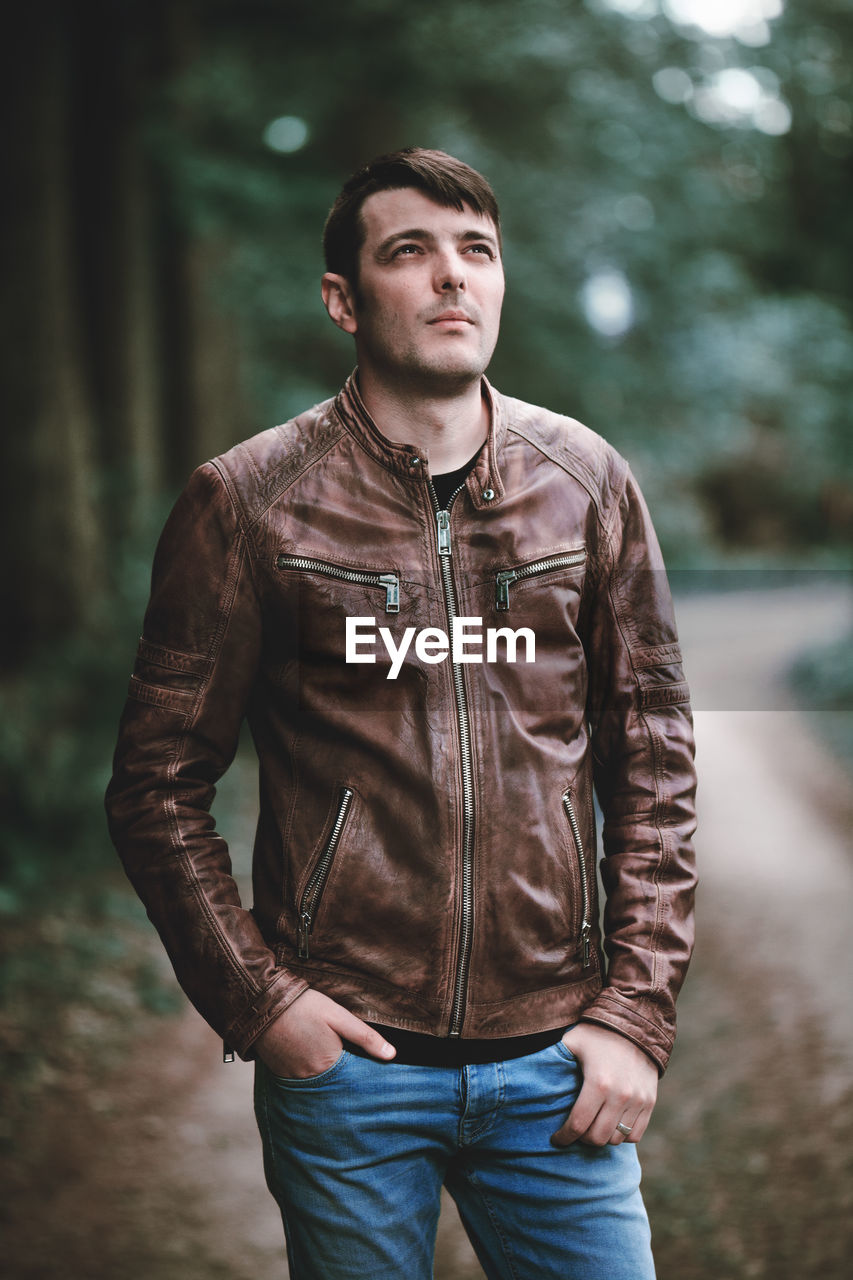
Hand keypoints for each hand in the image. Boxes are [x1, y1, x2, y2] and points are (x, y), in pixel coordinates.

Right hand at [254, 988, 395, 1078]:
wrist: (262, 1004)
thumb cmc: (304, 1007)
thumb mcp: (339, 1016)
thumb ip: (366, 1037)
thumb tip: (391, 1055)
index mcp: (329, 1065)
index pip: (352, 1077)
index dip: (359, 1069)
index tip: (363, 1063)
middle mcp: (311, 1078)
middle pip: (334, 1081)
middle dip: (341, 1073)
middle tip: (339, 1053)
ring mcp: (292, 1078)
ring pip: (316, 1081)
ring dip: (322, 1072)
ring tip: (322, 1052)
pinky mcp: (279, 1073)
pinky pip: (298, 1078)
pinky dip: (305, 1069)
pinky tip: (306, 1053)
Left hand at [551, 1022, 657, 1147]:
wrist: (636, 1024)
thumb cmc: (597, 1033)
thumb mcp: (572, 1041)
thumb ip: (553, 1058)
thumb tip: (528, 1071)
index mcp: (598, 1082)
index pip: (578, 1124)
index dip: (565, 1137)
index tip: (557, 1140)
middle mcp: (620, 1095)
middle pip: (597, 1137)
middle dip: (581, 1139)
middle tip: (574, 1132)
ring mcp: (638, 1100)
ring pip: (616, 1139)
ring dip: (601, 1137)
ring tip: (591, 1127)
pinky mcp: (650, 1102)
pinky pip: (635, 1135)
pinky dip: (621, 1136)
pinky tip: (610, 1125)